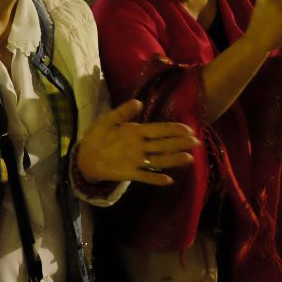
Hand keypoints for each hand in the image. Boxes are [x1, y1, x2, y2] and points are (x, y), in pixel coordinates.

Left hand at [75, 99, 198, 186]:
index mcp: (136, 131)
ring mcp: (136, 160)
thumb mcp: (108, 120)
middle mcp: (140, 146)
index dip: (173, 129)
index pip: (158, 130)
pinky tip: (168, 180)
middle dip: (179, 143)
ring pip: (158, 160)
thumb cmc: (98, 136)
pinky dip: (155, 178)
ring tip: (189, 158)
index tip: (189, 129)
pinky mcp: (129, 173)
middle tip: (196, 142)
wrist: (85, 155)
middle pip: (163, 145)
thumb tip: (139, 102)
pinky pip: (145, 176)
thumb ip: (122, 112)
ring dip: (173, 159)